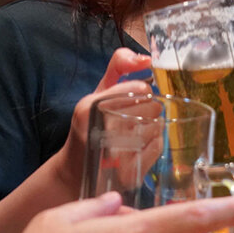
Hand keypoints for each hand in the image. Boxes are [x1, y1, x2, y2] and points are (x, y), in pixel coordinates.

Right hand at [55, 48, 152, 191]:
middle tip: (137, 115)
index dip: (144, 91)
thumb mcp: (98, 92)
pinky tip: (141, 144)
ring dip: (153, 126)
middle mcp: (100, 129)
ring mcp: (115, 154)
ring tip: (138, 130)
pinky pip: (158, 147)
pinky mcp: (128, 173)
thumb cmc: (91, 126)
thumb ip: (119, 65)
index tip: (137, 96)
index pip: (140, 88)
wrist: (76, 173)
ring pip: (157, 126)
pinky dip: (154, 143)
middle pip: (152, 107)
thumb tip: (146, 59)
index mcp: (90, 106)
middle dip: (150, 108)